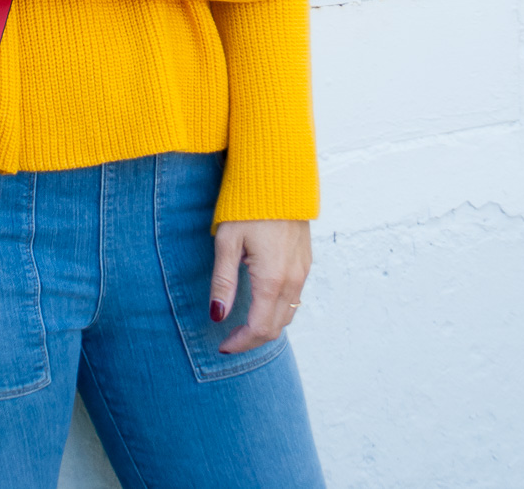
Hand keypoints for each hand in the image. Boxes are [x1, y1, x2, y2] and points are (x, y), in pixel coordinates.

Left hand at [211, 219, 311, 353]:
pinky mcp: (306, 261)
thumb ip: (223, 281)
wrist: (279, 176)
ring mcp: (303, 270)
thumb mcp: (227, 242)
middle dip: (253, 339)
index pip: (259, 328)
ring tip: (243, 324)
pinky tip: (261, 302)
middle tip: (229, 339)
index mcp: (272, 279)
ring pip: (288, 314)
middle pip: (276, 327)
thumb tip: (217, 316)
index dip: (240, 342)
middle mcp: (293, 280)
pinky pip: (295, 297)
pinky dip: (278, 309)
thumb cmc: (248, 206)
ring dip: (267, 325)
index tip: (222, 346)